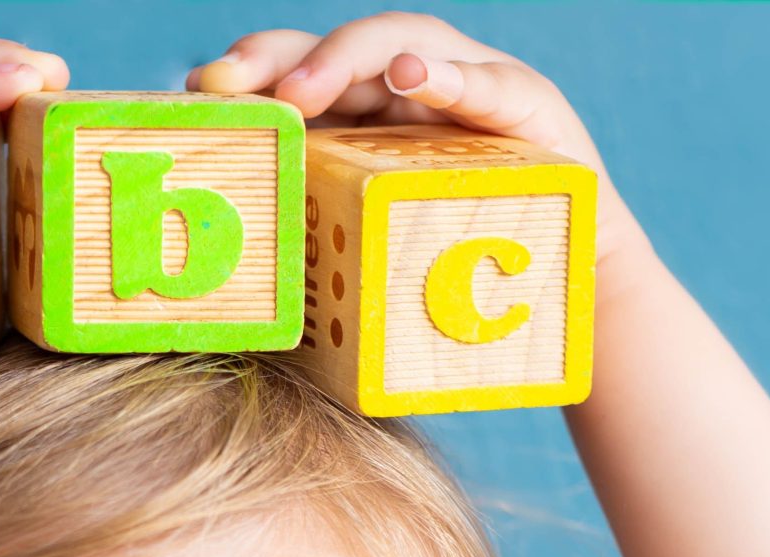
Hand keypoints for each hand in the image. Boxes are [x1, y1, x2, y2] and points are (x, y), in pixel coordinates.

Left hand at [190, 12, 652, 281]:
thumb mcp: (376, 259)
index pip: (298, 77)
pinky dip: (446, 75)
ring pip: (402, 44)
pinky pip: (484, 81)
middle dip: (280, 59)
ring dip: (346, 59)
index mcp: (366, 119)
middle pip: (337, 50)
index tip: (198, 97)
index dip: (250, 78)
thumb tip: (228, 298)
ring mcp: (468, 86)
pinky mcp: (525, 104)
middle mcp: (411, 89)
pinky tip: (411, 78)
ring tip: (304, 88)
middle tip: (234, 85)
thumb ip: (317, 253)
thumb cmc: (462, 276)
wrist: (571, 289)